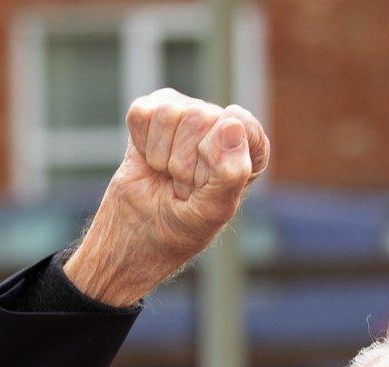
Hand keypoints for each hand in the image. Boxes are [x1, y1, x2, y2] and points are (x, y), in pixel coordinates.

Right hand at [65, 90, 269, 306]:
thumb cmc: (183, 226)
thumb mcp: (213, 210)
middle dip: (184, 164)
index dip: (217, 158)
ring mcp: (186, 113)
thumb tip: (232, 124)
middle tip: (183, 187)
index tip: (206, 186)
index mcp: (248, 147)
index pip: (241, 126)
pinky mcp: (152, 110)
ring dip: (162, 157)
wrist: (139, 233)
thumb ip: (231, 173)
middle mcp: (220, 124)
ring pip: (170, 114)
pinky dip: (141, 145)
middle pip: (200, 117)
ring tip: (168, 176)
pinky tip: (150, 161)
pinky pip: (142, 114)